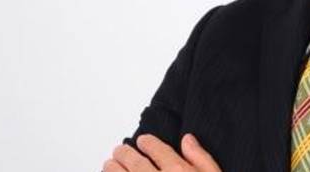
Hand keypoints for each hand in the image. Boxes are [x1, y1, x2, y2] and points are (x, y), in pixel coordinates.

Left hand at [103, 133, 221, 171]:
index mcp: (179, 171)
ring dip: (113, 170)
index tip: (142, 140)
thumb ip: (201, 158)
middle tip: (118, 150)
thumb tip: (188, 140)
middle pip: (136, 164)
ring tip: (108, 164)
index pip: (158, 151)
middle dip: (125, 154)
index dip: (148, 143)